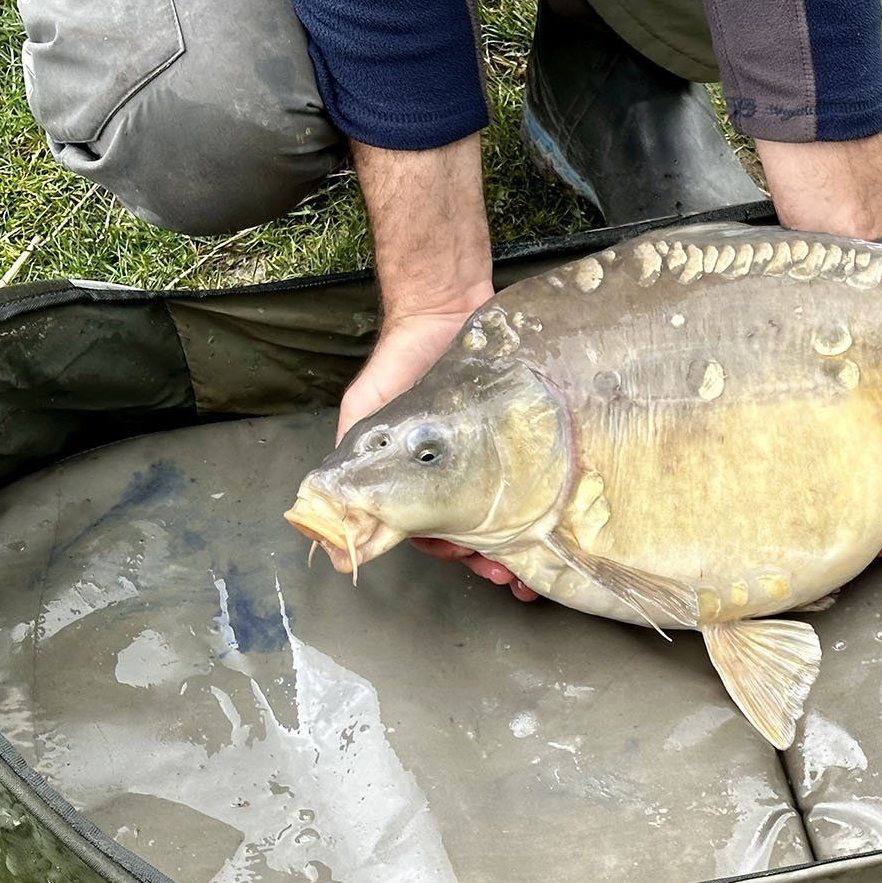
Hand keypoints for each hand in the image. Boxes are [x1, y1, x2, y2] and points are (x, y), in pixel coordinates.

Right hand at [335, 299, 536, 600]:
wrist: (443, 310)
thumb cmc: (399, 362)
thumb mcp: (366, 411)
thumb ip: (350, 457)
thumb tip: (329, 516)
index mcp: (414, 477)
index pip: (427, 529)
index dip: (442, 548)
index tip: (460, 554)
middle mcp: (452, 474)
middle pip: (470, 531)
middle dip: (483, 557)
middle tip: (503, 572)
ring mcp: (489, 461)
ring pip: (504, 518)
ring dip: (513, 545)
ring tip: (528, 561)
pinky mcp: (518, 444)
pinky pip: (532, 484)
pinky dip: (539, 509)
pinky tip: (552, 525)